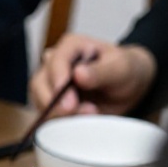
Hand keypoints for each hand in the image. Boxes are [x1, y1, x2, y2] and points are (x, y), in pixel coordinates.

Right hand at [32, 34, 156, 117]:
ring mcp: (50, 83)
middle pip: (40, 82)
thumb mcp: (121, 68)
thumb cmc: (125, 71)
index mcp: (71, 46)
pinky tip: (80, 118)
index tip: (68, 100)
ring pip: (39, 99)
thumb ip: (101, 71)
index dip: (58, 80)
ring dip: (59, 112)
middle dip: (55, 101)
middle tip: (75, 111)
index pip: (56, 61)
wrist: (128, 88)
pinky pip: (46, 113)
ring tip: (89, 113)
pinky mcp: (51, 101)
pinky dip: (61, 120)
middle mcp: (55, 63)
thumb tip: (78, 74)